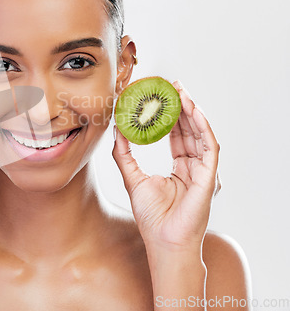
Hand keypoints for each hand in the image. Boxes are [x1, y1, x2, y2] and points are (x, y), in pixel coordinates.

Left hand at [112, 81, 220, 251]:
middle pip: (189, 130)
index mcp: (179, 167)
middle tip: (172, 87)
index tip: (160, 97)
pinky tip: (192, 111)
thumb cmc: (151, 216)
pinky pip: (209, 146)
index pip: (176, 135)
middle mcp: (193, 166)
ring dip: (193, 111)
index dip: (170, 115)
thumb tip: (116, 130)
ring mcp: (203, 170)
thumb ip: (123, 154)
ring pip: (201, 133)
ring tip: (181, 92)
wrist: (163, 240)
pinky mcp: (209, 175)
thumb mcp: (131, 178)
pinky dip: (203, 127)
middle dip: (182, 107)